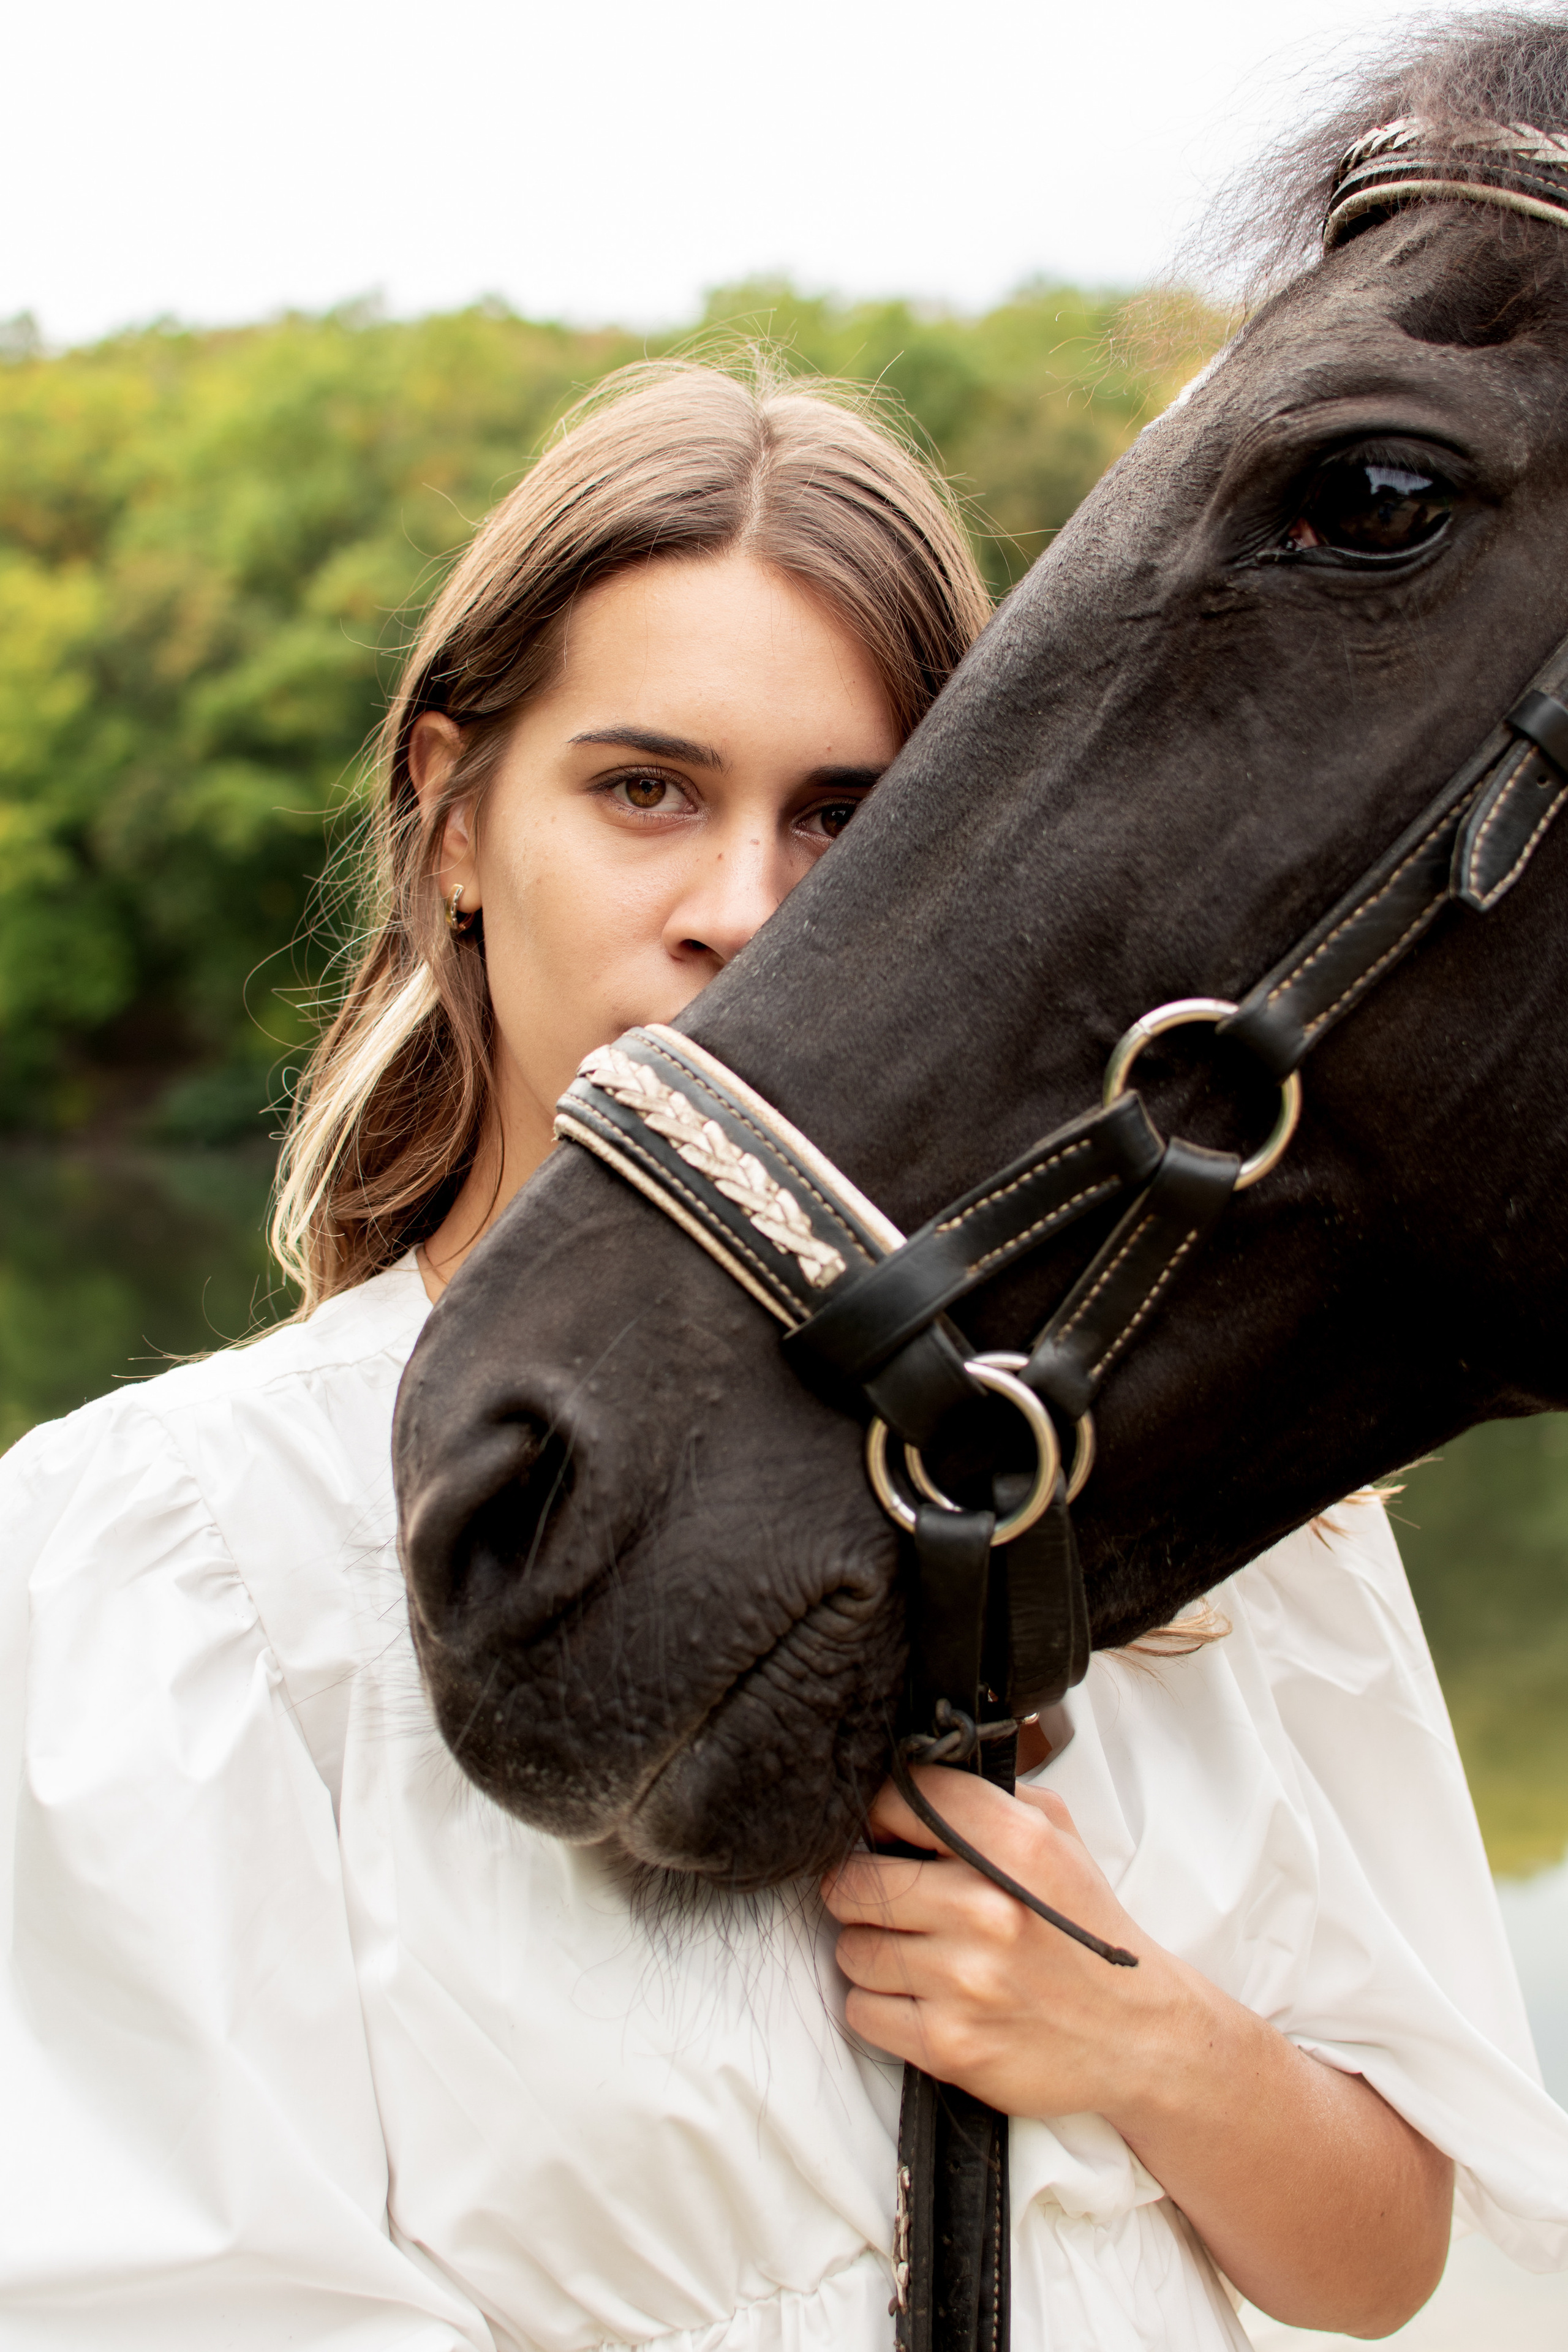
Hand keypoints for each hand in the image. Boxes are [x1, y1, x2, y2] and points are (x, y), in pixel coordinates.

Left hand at [822, 1765, 1453, 2336]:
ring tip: (904, 1948)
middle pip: (854, 1869)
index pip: (895, 1796)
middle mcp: (988, 1905)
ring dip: (861, 1945)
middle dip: (858, 1880)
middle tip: (882, 1889)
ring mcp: (967, 1978)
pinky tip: (911, 1998)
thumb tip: (940, 1758)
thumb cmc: (1115, 1943)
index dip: (875, 1810)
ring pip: (849, 1941)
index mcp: (1021, 1843)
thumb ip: (1010, 1806)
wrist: (1168, 2055)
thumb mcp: (1075, 1852)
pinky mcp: (952, 2043)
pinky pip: (862, 2008)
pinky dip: (872, 2003)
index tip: (879, 1821)